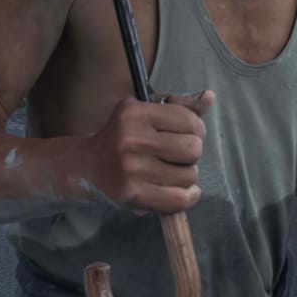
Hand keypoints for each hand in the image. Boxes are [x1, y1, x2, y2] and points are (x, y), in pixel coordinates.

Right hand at [75, 92, 213, 213]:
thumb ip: (180, 105)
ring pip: (189, 175)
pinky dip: (188, 196)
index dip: (196, 129)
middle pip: (192, 149)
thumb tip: (210, 97)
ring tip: (173, 172)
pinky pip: (178, 199)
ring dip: (188, 175)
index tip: (188, 134)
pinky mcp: (132, 194)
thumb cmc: (122, 136)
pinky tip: (183, 191)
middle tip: (179, 155)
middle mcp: (132, 139)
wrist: (86, 165)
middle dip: (192, 153)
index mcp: (135, 113)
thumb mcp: (145, 112)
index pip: (188, 121)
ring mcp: (132, 169)